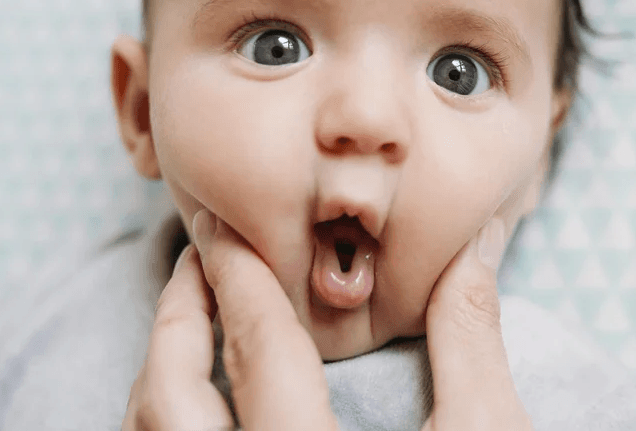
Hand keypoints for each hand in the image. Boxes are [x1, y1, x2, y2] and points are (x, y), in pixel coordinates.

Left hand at [121, 210, 532, 430]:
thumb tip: (475, 249)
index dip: (241, 278)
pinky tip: (201, 406)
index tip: (225, 225)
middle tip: (197, 254)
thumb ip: (470, 340)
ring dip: (161, 371)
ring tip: (194, 320)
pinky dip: (170, 425)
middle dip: (176, 313)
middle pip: (169, 397)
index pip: (259, 352)